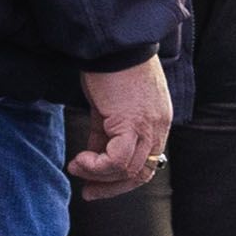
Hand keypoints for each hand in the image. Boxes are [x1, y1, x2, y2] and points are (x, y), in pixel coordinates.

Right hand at [70, 55, 168, 194]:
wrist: (113, 45)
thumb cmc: (110, 69)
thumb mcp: (109, 107)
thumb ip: (106, 133)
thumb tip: (93, 156)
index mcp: (156, 122)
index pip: (146, 164)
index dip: (121, 180)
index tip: (96, 186)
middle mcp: (158, 127)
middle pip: (140, 173)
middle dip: (111, 187)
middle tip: (87, 191)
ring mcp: (148, 126)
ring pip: (128, 169)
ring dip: (98, 175)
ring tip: (77, 165)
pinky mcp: (133, 122)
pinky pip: (118, 159)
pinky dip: (97, 166)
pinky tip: (80, 159)